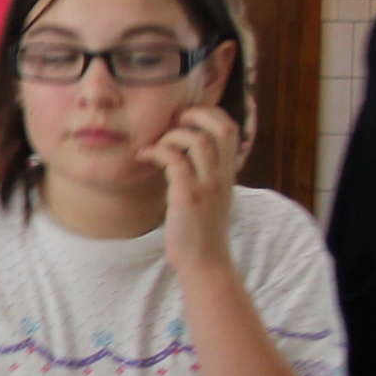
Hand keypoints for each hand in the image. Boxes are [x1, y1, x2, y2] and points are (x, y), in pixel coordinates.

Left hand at [146, 103, 241, 275]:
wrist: (204, 261)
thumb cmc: (201, 230)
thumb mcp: (211, 196)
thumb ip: (206, 173)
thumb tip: (186, 153)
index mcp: (228, 173)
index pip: (232, 130)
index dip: (210, 114)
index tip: (187, 118)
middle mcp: (222, 175)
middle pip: (221, 128)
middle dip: (196, 115)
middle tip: (174, 122)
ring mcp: (207, 185)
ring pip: (197, 141)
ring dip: (172, 135)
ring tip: (156, 145)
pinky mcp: (187, 196)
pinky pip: (174, 161)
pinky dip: (156, 151)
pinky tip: (144, 156)